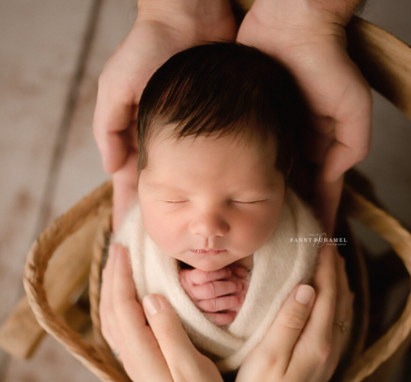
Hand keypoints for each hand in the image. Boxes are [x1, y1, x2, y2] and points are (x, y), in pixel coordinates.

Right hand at [93, 3, 236, 229]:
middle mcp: (164, 142)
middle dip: (161, 216)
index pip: (131, 182)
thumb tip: (111, 169)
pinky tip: (217, 205)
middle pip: (161, 189)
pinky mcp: (215, 132)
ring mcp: (190, 140)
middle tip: (165, 246)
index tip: (129, 239)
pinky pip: (214, 165)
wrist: (191, 20)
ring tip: (191, 234)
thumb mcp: (116, 86)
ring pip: (187, 183)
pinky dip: (212, 186)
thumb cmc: (149, 50)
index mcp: (137, 135)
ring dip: (187, 207)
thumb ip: (110, 126)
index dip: (129, 209)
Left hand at [100, 243, 232, 381]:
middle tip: (118, 247)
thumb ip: (168, 331)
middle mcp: (133, 356)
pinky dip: (120, 306)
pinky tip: (130, 300)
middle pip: (112, 309)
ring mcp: (137, 362)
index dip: (122, 275)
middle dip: (112, 276)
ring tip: (119, 266)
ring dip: (113, 289)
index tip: (124, 247)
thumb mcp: (190, 367)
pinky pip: (123, 328)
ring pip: (114, 319)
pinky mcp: (145, 364)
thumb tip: (151, 297)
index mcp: (142, 353)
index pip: (123, 305)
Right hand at [179, 265, 249, 324]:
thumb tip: (243, 272)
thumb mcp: (199, 270)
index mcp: (188, 278)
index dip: (220, 273)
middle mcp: (189, 293)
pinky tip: (233, 314)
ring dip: (229, 301)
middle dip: (228, 287)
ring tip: (241, 298)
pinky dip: (224, 318)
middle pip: (211, 290)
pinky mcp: (197, 318)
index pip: (205, 274)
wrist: (176, 296)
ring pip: (212, 305)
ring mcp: (193, 307)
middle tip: (240, 285)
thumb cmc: (194, 280)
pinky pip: (211, 320)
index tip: (230, 272)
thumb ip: (219, 269)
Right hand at [233, 246, 353, 381]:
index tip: (322, 239)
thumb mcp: (270, 355)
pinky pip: (337, 324)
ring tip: (332, 263)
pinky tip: (331, 300)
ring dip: (337, 284)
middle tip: (327, 243)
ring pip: (341, 311)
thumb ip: (290, 320)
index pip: (327, 293)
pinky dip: (336, 303)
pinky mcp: (320, 363)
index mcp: (317, 342)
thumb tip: (308, 287)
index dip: (326, 265)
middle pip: (339, 299)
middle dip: (335, 269)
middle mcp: (329, 347)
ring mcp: (326, 357)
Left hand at [237, 0, 371, 233]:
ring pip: (268, 181)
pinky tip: (232, 201)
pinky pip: (246, 159)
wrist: (290, 25)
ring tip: (252, 233)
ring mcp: (273, 139)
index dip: (319, 217)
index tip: (312, 248)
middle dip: (289, 217)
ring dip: (263, 205)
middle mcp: (297, 147)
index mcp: (322, 147)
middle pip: (294, 192)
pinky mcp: (250, 127)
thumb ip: (350, 147)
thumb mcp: (353, 107)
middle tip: (278, 247)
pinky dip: (242, 180)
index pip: (322, 192)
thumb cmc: (325, 63)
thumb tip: (330, 177)